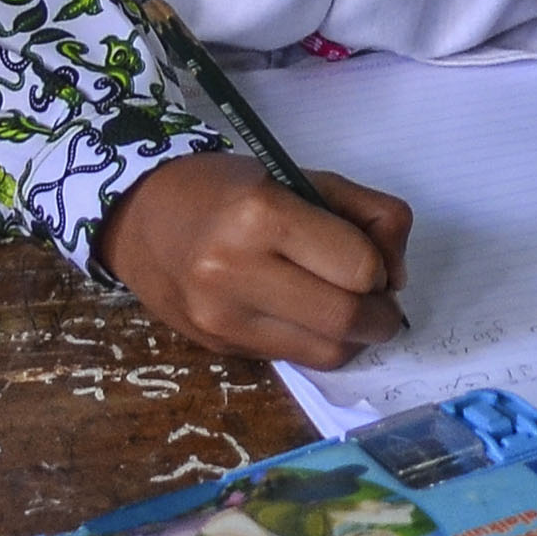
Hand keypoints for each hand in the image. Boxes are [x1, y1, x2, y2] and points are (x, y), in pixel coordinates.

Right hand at [101, 153, 414, 363]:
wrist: (140, 216)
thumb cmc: (228, 188)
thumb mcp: (300, 176)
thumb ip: (365, 214)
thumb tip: (396, 279)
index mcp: (261, 215)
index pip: (358, 268)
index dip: (382, 268)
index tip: (376, 260)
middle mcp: (235, 272)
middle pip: (346, 320)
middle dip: (381, 316)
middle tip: (381, 300)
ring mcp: (222, 318)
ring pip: (326, 353)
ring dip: (355, 338)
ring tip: (348, 310)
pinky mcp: (219, 348)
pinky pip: (294, 359)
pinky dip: (317, 343)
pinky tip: (307, 317)